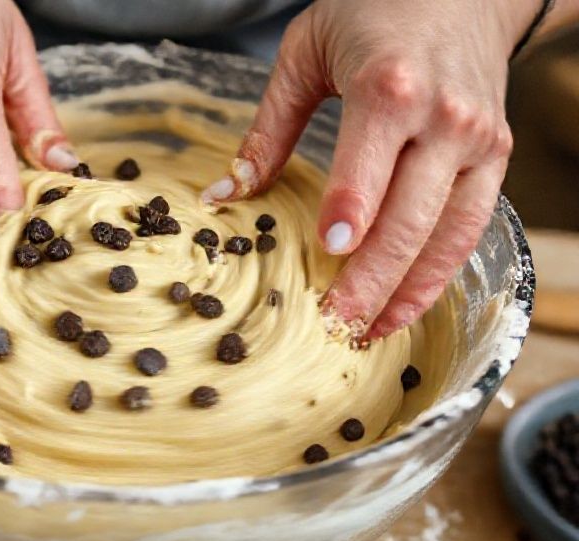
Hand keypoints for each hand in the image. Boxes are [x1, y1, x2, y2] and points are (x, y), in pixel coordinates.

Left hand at [201, 0, 536, 338]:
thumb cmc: (372, 13)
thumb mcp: (304, 55)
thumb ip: (267, 129)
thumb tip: (223, 194)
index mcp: (389, 88)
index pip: (369, 168)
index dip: (350, 218)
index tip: (326, 259)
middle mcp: (442, 119)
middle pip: (409, 218)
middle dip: (370, 280)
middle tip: (333, 325)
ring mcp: (476, 142)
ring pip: (447, 235)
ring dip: (407, 292)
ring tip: (367, 332)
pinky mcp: (495, 157)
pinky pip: (470, 229)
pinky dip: (439, 274)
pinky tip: (404, 304)